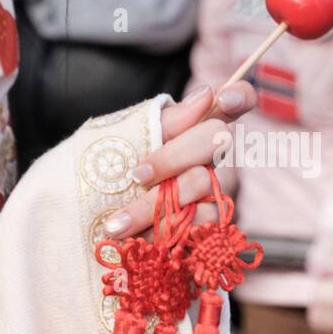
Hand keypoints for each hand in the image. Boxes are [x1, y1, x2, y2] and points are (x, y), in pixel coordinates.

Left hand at [102, 82, 255, 240]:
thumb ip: (164, 122)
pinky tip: (137, 239)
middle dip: (171, 157)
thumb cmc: (109, 176)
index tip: (224, 99)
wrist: (92, 226)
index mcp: (192, 128)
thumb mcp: (125, 141)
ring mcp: (215, 191)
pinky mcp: (212, 227)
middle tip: (136, 176)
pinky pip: (200, 223)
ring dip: (154, 205)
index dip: (240, 95)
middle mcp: (212, 156)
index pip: (234, 100)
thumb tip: (206, 94)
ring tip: (117, 223)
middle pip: (217, 139)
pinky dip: (162, 232)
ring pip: (203, 184)